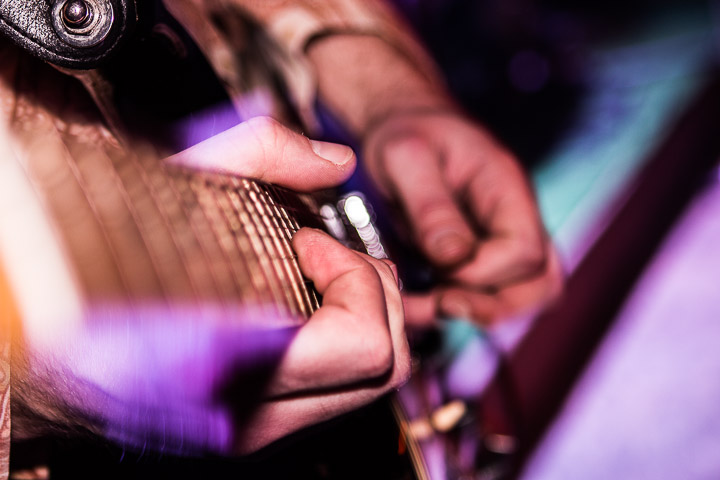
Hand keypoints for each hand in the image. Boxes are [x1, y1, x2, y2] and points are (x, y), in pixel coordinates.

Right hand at [17, 117, 408, 454]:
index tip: (310, 240)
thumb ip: (259, 152)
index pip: (360, 346)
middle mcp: (252, 414)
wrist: (42, 338)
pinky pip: (341, 389)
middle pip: (384, 367)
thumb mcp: (167, 180)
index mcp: (230, 364)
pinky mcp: (262, 424)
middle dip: (373, 293)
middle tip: (327, 252)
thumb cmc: (90, 263)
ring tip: (320, 272)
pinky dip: (345, 337)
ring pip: (373, 384)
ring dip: (365, 314)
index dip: (352, 277)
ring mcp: (259, 427)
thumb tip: (335, 161)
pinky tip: (305, 302)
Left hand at [362, 109, 563, 326]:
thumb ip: (431, 207)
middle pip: (541, 284)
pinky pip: (486, 293)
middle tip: (440, 306)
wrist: (400, 124)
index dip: (485, 273)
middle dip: (493, 307)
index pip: (526, 253)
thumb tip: (454, 258)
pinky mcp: (478, 255)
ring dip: (478, 312)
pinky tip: (417, 302)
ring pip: (521, 295)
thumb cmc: (405, 132)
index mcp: (507, 190)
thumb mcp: (406, 157)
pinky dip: (456, 307)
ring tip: (425, 308)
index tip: (438, 269)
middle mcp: (515, 219)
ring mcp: (500, 239)